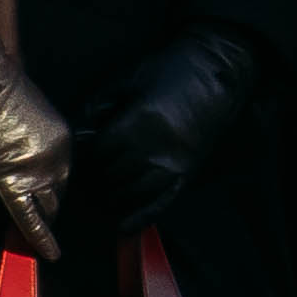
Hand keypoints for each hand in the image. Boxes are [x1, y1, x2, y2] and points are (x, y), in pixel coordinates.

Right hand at [0, 29, 70, 259]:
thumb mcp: (29, 121)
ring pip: (45, 207)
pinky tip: (48, 253)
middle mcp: (59, 157)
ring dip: (39, 218)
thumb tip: (30, 169)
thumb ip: (37, 147)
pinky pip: (30, 217)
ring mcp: (38, 170)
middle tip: (38, 220)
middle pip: (59, 195)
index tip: (49, 204)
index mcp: (65, 141)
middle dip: (49, 208)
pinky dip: (39, 237)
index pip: (65, 179)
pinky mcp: (12, 181)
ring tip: (35, 233)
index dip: (53, 193)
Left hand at [65, 28, 276, 250]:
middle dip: (93, 182)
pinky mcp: (190, 170)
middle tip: (81, 183)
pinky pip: (163, 202)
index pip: (97, 155)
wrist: (219, 68)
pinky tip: (123, 228)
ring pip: (132, 193)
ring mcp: (174, 163)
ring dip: (111, 199)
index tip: (76, 161)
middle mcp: (154, 149)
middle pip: (111, 177)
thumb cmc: (172, 69)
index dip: (83, 160)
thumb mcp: (130, 80)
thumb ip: (101, 106)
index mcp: (137, 124)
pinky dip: (142, 217)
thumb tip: (81, 132)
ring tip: (98, 199)